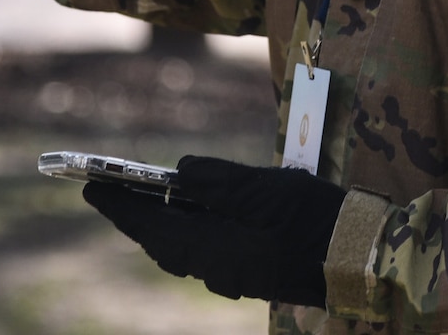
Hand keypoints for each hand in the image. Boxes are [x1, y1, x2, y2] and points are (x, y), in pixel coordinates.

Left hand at [82, 155, 344, 305]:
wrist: (358, 258)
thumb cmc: (313, 220)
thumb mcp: (265, 189)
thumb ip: (218, 181)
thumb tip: (178, 172)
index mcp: (212, 248)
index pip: (150, 227)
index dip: (119, 207)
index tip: (90, 187)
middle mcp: (216, 269)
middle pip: (163, 243)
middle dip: (136, 217)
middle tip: (112, 190)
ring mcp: (235, 276)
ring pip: (184, 251)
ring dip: (163, 225)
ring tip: (149, 198)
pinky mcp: (252, 274)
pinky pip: (206, 254)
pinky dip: (190, 232)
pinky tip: (199, 215)